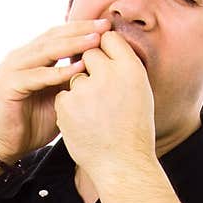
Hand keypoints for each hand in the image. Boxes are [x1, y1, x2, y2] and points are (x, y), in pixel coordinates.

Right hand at [0, 19, 111, 164]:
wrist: (7, 146)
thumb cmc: (34, 123)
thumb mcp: (59, 97)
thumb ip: (72, 80)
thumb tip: (101, 68)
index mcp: (31, 56)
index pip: (59, 34)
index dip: (82, 28)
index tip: (107, 24)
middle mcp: (20, 57)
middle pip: (53, 36)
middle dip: (81, 30)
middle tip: (105, 25)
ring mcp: (12, 68)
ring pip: (46, 51)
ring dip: (73, 45)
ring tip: (95, 40)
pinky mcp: (8, 85)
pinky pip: (37, 76)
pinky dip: (58, 72)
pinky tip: (79, 69)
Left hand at [53, 30, 155, 176]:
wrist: (122, 165)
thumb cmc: (134, 130)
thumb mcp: (140, 92)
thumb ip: (123, 67)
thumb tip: (108, 42)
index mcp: (131, 68)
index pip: (110, 38)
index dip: (105, 48)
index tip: (106, 60)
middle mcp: (108, 74)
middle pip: (89, 53)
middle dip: (90, 68)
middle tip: (100, 93)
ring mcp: (85, 88)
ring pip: (75, 77)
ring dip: (80, 91)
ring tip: (97, 117)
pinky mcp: (66, 104)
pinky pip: (63, 96)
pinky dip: (70, 108)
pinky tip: (84, 125)